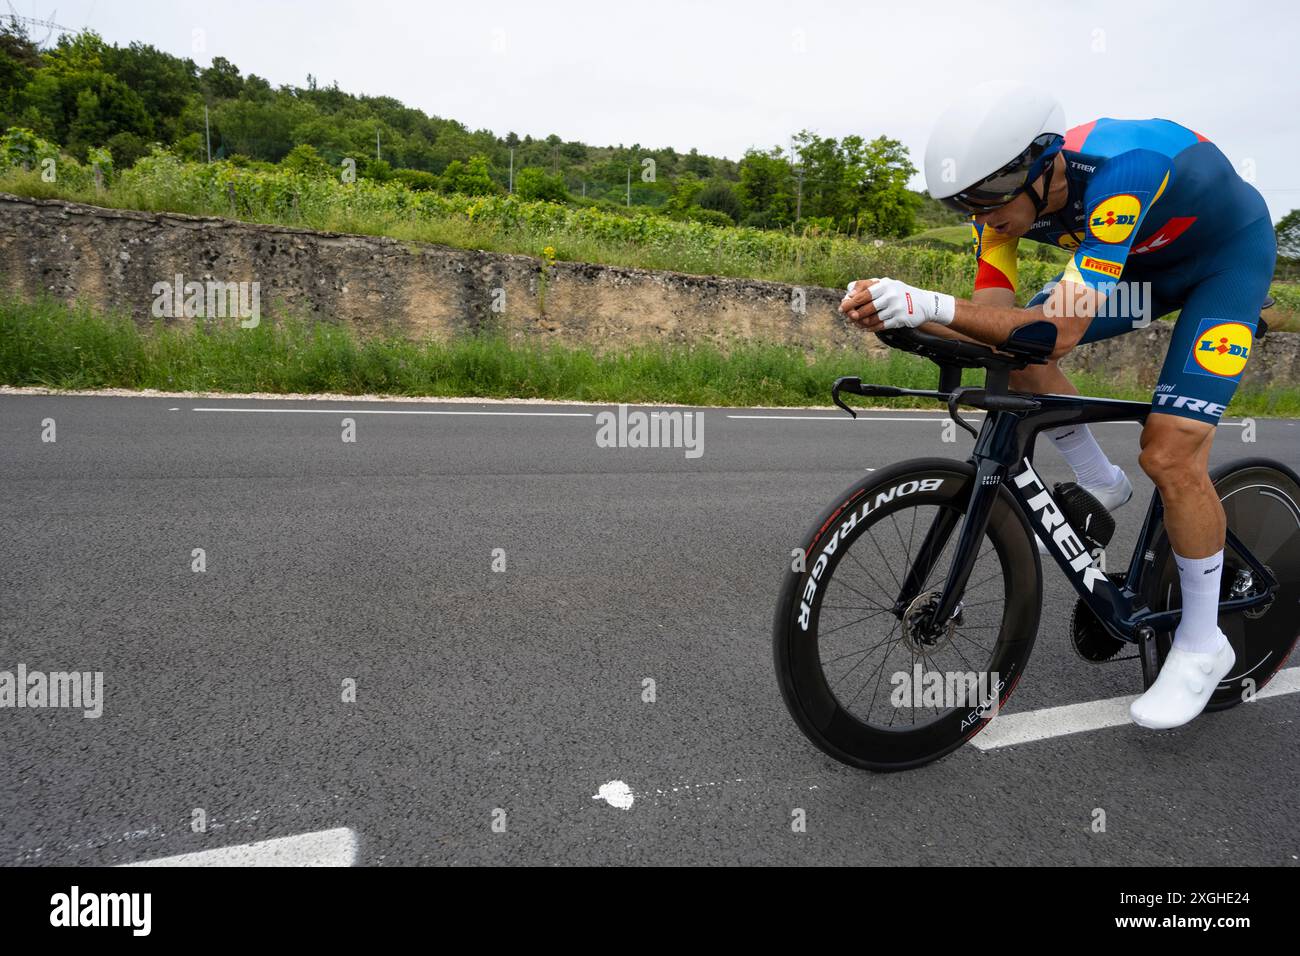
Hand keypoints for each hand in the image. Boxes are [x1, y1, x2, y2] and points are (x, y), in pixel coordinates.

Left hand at [840, 277, 954, 330]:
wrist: (924, 303)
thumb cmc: (899, 292)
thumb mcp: (886, 284)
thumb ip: (867, 286)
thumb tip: (848, 292)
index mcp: (885, 284)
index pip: (864, 293)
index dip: (851, 301)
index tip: (842, 306)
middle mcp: (891, 295)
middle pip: (867, 307)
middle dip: (854, 314)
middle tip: (848, 317)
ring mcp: (896, 308)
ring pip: (873, 318)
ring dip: (862, 323)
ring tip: (856, 323)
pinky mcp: (900, 319)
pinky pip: (881, 326)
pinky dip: (871, 328)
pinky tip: (865, 328)